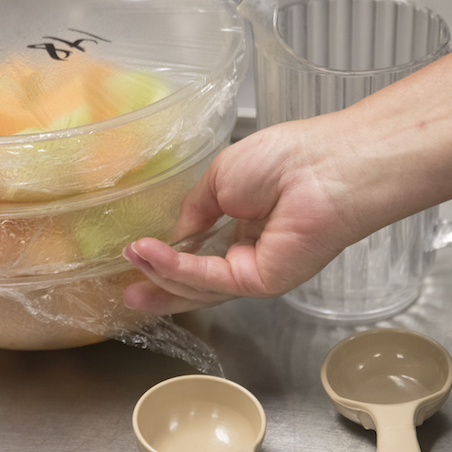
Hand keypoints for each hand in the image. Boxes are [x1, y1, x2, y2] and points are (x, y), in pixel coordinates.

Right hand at [122, 116, 370, 313]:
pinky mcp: (260, 282)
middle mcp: (249, 253)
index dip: (167, 258)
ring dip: (160, 273)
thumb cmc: (284, 159)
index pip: (199, 254)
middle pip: (195, 282)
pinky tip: (150, 254)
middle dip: (160, 286)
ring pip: (198, 285)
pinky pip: (209, 279)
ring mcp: (255, 271)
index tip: (135, 253)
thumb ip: (194, 210)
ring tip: (131, 258)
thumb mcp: (220, 178)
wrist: (324, 165)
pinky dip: (177, 268)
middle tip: (127, 292)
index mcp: (243, 226)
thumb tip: (173, 234)